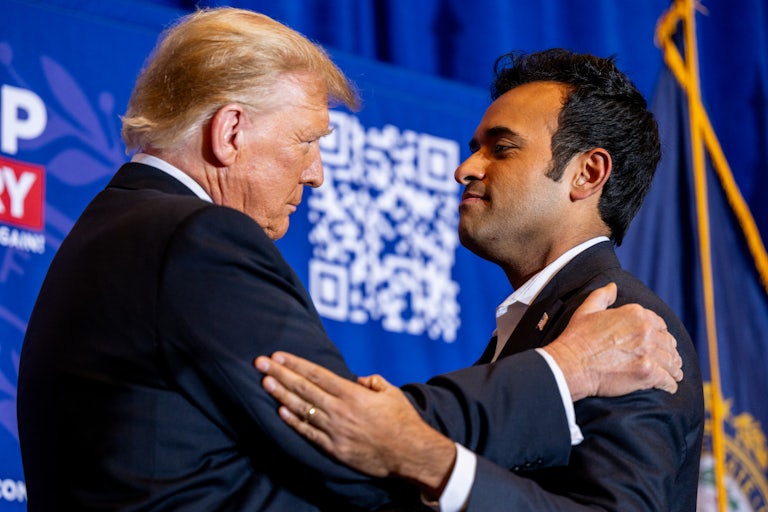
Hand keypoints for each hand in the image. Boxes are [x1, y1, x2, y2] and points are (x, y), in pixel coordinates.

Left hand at [255, 353, 455, 496]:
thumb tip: (357, 379)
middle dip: (279, 374)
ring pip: (302, 409)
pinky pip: (309, 433)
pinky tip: (280, 411)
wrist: (410, 453)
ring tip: (264, 383)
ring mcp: (335, 430)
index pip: (317, 374)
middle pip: (303, 389)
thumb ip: (372, 381)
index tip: (278, 356)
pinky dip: (293, 422)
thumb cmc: (403, 421)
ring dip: (281, 395)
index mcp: (353, 394)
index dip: (295, 364)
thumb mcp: (391, 392)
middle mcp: (340, 410)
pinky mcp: (335, 449)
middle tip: (259, 363)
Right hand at [543, 282, 683, 400]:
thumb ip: (602, 296)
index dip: (660, 334)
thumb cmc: (576, 338)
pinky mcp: (647, 373)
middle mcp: (645, 330)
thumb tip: (613, 286)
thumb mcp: (587, 310)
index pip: (660, 324)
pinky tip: (669, 386)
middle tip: (670, 361)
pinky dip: (670, 384)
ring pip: (671, 362)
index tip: (660, 343)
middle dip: (670, 352)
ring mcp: (647, 352)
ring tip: (673, 374)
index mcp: (634, 313)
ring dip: (673, 369)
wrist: (571, 364)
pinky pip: (668, 380)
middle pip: (668, 343)